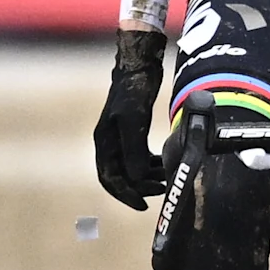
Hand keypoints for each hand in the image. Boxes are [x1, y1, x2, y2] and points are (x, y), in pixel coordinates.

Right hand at [93, 28, 169, 209]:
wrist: (139, 64)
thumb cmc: (134, 90)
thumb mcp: (134, 121)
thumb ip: (134, 151)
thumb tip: (137, 178)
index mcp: (104, 142)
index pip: (110, 178)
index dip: (126, 195)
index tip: (143, 205)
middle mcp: (108, 142)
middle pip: (119, 176)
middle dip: (139, 187)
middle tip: (160, 191)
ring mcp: (119, 136)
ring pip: (130, 167)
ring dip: (147, 176)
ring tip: (166, 178)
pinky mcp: (132, 130)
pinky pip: (138, 156)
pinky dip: (150, 164)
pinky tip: (164, 164)